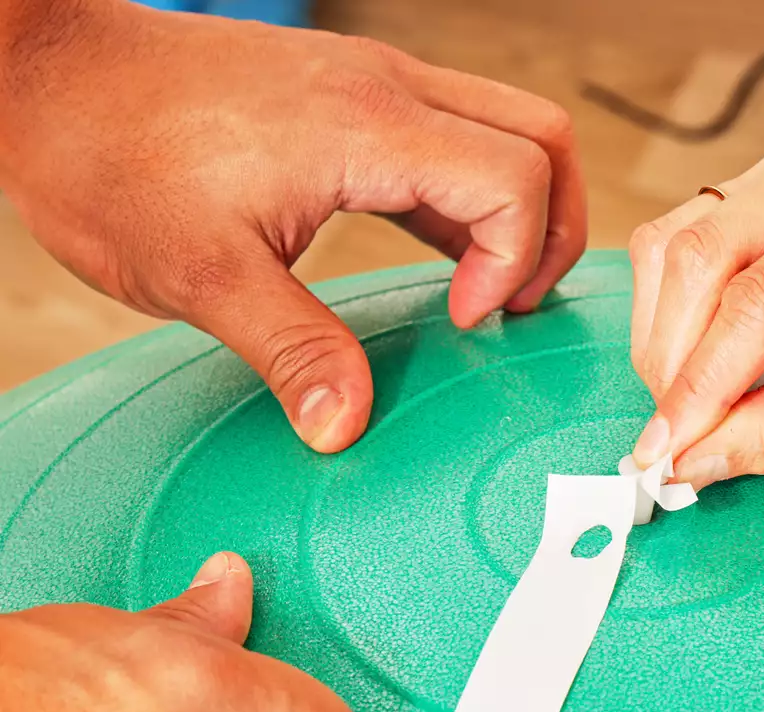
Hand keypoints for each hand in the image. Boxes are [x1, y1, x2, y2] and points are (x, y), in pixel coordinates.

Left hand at [0, 0, 583, 451]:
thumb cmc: (107, 155)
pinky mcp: (353, 95)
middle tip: (510, 305)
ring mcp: (374, 83)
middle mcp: (388, 88)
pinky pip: (457, 136)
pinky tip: (445, 260)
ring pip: (512, 127)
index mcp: (367, 126)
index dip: (514, 261)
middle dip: (553, 231)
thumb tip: (345, 428)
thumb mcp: (197, 273)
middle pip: (543, 139)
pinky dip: (477, 197)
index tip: (464, 321)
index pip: (516, 179)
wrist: (45, 73)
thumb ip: (292, 350)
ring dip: (524, 209)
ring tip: (490, 288)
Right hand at [625, 104, 763, 486]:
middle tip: (671, 440)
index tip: (669, 452)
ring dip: (666, 334)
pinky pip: (689, 235)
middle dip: (674, 360)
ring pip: (678, 241)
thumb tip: (697, 459)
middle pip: (702, 255)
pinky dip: (679, 309)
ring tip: (690, 404)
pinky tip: (701, 360)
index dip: (704, 383)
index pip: (761, 296)